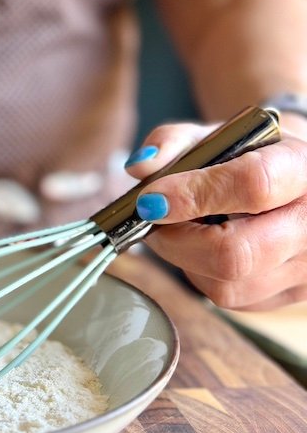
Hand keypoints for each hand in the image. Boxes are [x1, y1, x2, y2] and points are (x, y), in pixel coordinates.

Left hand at [123, 114, 306, 309]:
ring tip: (180, 228)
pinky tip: (206, 246)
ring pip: (226, 285)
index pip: (253, 185)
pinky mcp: (291, 297)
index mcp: (304, 169)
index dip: (192, 194)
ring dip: (184, 258)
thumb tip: (141, 167)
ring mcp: (306, 268)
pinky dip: (202, 274)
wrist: (299, 181)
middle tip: (152, 219)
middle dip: (175, 239)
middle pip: (235, 252)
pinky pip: (231, 298)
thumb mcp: (220, 134)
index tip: (150, 198)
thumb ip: (177, 143)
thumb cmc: (256, 154)